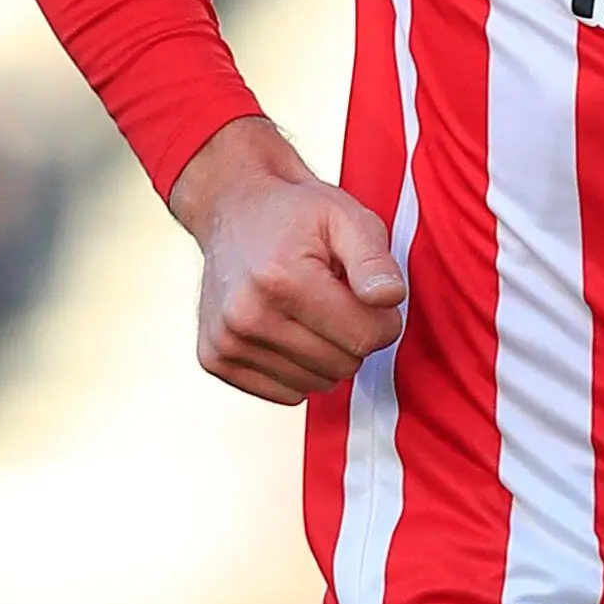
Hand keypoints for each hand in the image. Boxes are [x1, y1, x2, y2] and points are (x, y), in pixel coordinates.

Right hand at [171, 115, 404, 405]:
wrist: (230, 209)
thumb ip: (373, 259)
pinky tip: (285, 328)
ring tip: (307, 310)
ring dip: (325, 353)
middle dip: (352, 334)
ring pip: (317, 384)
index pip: (367, 336)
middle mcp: (248, 316)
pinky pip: (287, 393)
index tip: (365, 293)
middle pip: (344, 365)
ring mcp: (227, 342)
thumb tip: (388, 298)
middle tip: (333, 297)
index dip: (382, 318)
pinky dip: (297, 368)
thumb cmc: (294, 214)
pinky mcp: (216, 360)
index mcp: (282, 280)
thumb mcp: (345, 217)